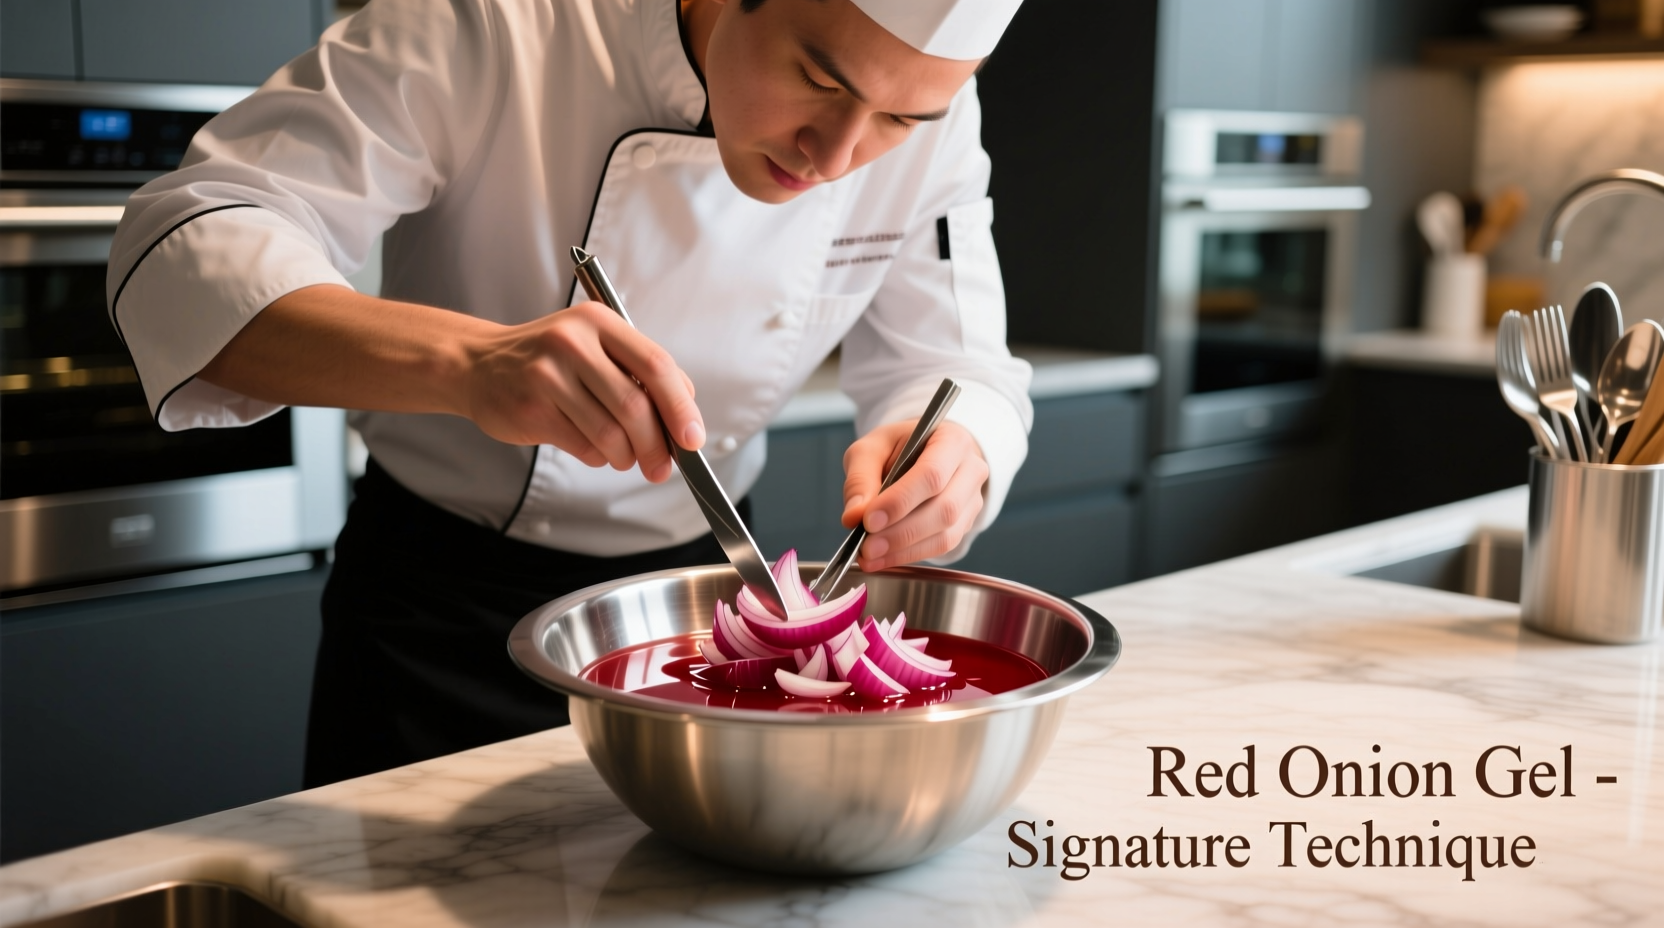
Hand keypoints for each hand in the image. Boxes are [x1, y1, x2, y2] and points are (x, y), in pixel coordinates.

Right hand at [463, 301, 703, 482]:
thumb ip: (639, 373)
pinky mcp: (531, 408)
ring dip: (626, 456)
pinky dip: (598, 456)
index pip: (656, 365)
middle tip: (662, 466)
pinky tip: (594, 449)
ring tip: (625, 457)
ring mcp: (548, 375)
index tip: (693, 438)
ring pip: (610, 433)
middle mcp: (573, 342)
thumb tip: (685, 418)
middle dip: (658, 445)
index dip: (681, 407)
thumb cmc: (547, 359)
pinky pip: (583, 446)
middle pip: (635, 406)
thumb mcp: (594, 345)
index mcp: (599, 322)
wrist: (477, 365)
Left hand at [839, 419, 988, 570]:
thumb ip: (860, 478)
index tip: (869, 520)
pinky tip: (883, 558)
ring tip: (870, 556)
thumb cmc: (899, 447)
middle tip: (866, 546)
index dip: (900, 501)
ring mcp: (972, 500)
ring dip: (904, 550)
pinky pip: (942, 546)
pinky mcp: (965, 524)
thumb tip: (854, 516)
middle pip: (944, 508)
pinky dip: (909, 555)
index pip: (932, 474)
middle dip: (901, 532)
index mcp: (952, 441)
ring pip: (946, 534)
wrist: (923, 453)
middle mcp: (971, 470)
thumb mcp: (871, 448)